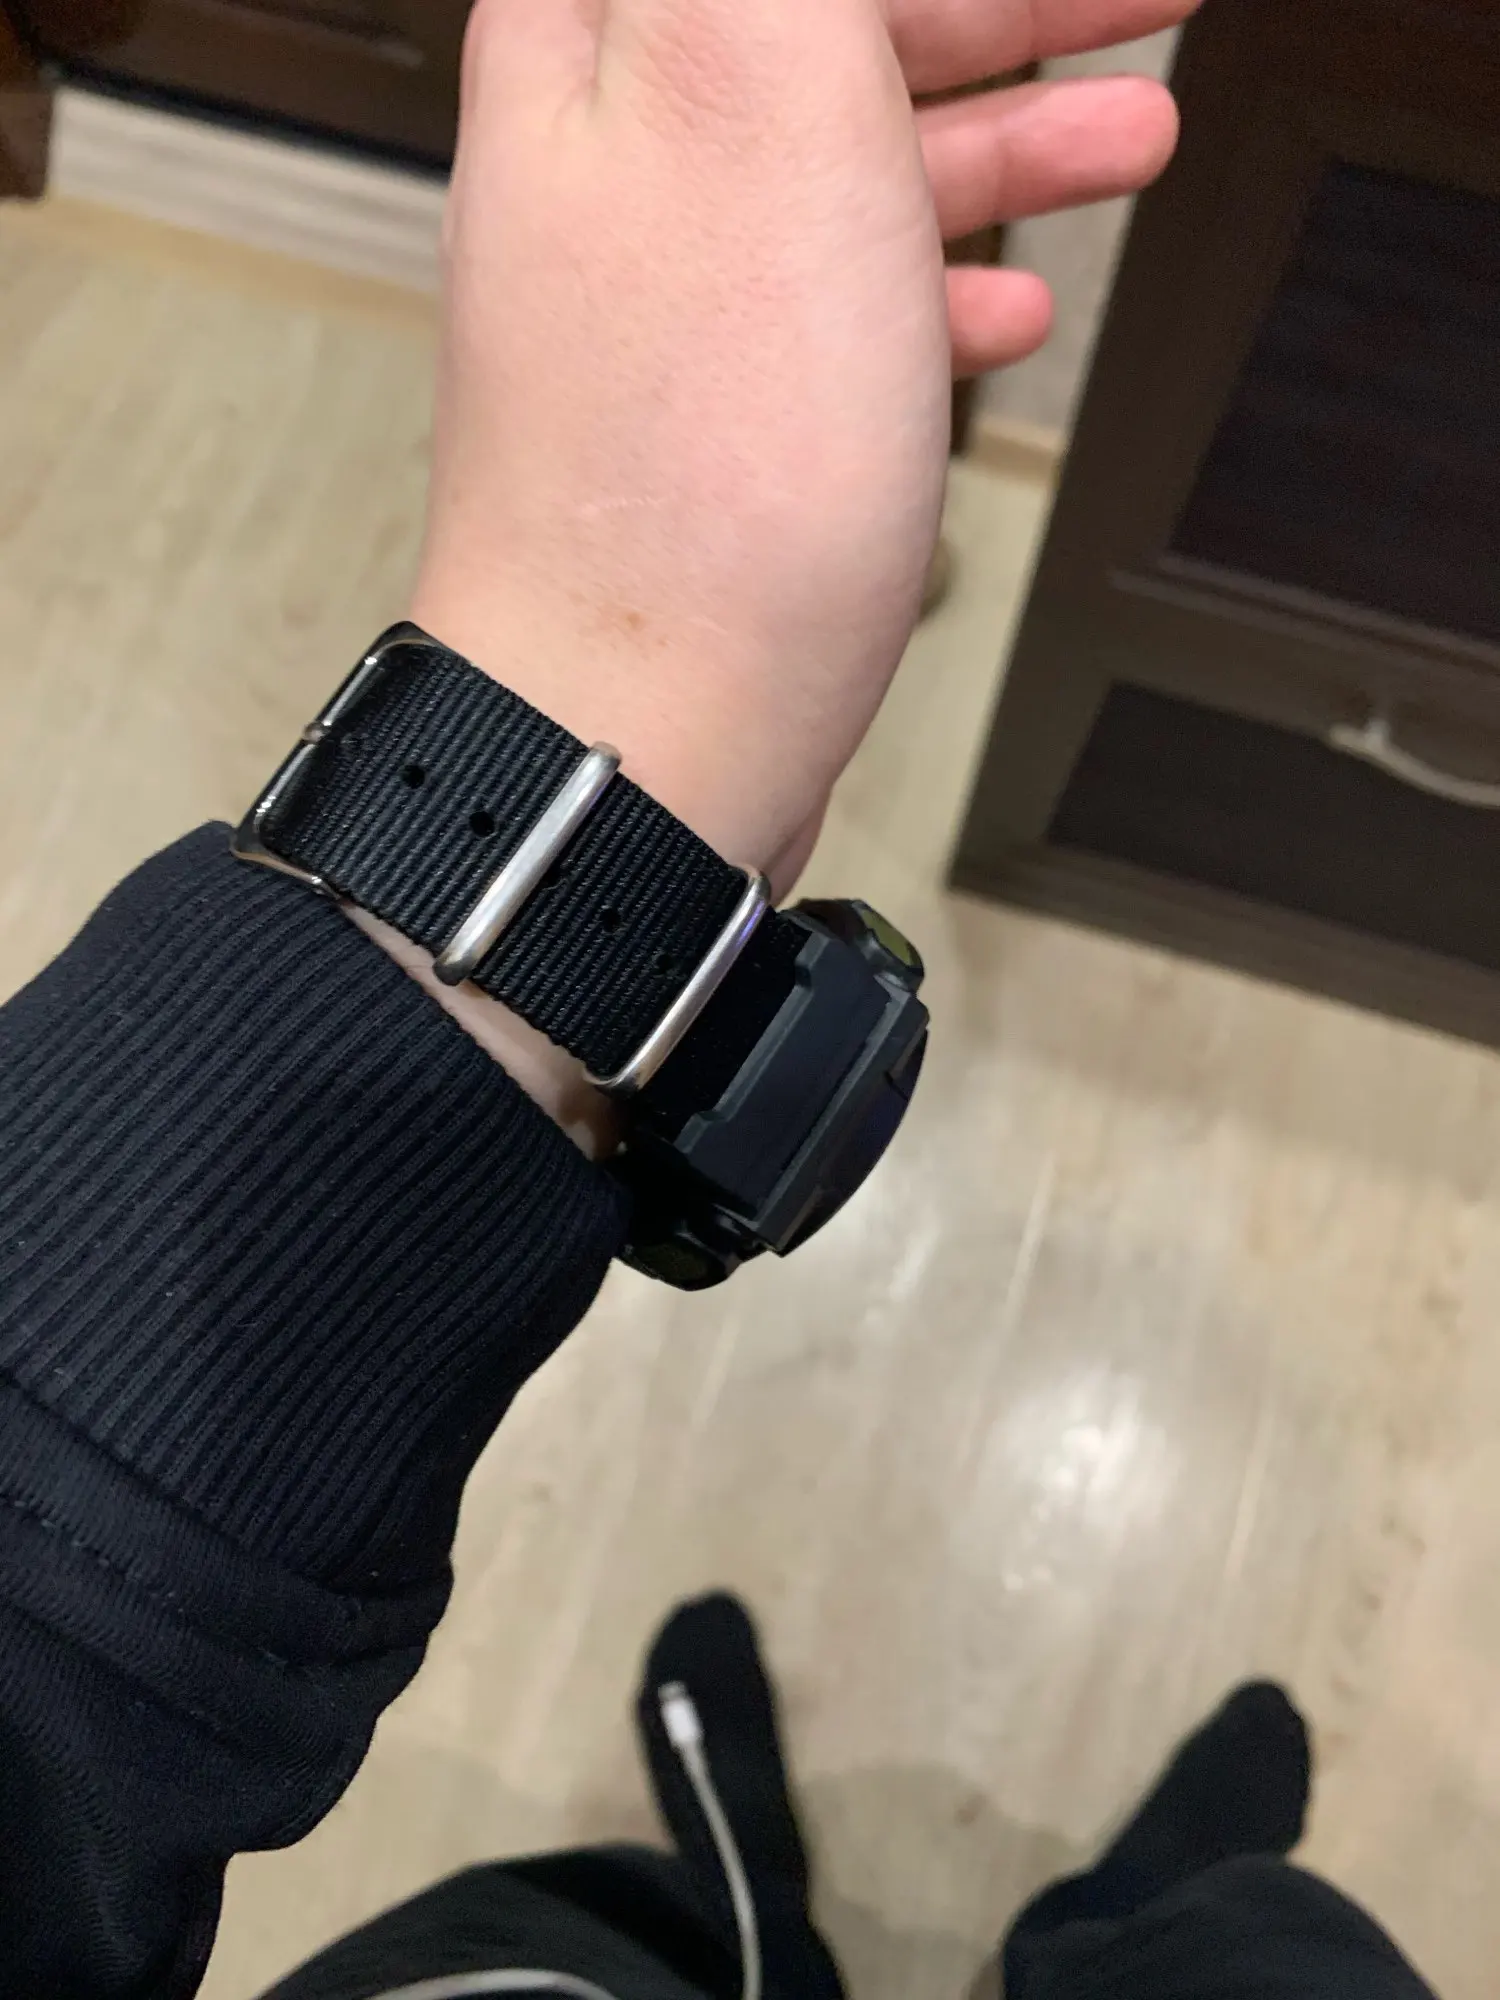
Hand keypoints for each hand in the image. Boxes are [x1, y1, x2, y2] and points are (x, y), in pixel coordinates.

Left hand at [413, 0, 1191, 891]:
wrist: (639, 733)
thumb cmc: (697, 461)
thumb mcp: (763, 88)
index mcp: (603, 42)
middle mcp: (612, 164)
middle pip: (822, 17)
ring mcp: (663, 303)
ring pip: (849, 162)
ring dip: (1002, 132)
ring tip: (1139, 124)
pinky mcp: (712, 423)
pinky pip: (840, 308)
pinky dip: (937, 285)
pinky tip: (1013, 309)